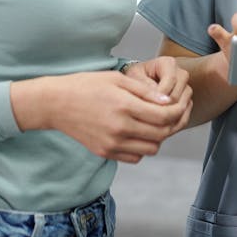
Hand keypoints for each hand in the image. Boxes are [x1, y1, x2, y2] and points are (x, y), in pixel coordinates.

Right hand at [10, 69, 191, 162]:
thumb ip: (145, 92)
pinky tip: (139, 132)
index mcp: (124, 106)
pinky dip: (143, 147)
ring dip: (158, 137)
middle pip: (161, 134)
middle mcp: (120, 129)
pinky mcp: (105, 152)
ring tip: (155, 123)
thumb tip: (169, 102)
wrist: (56, 103)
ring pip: (151, 149)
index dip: (177, 111)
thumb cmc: (86, 85)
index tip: (180, 104)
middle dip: (172, 124)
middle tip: (173, 114)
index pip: (164, 116)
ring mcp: (112, 144)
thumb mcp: (117, 79)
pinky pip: (135, 157)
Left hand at [122, 56, 192, 132]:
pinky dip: (173, 122)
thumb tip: (157, 99)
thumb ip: (145, 87)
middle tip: (146, 115)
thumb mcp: (133, 78)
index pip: (170, 80)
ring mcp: (185, 88)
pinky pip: (185, 115)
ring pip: (183, 106)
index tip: (145, 104)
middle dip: (162, 107)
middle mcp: (180, 74)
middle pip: (177, 95)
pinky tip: (160, 125)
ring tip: (151, 119)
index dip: (158, 95)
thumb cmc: (134, 79)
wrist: (137, 85)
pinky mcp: (186, 102)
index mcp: (168, 63)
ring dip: (168, 115)